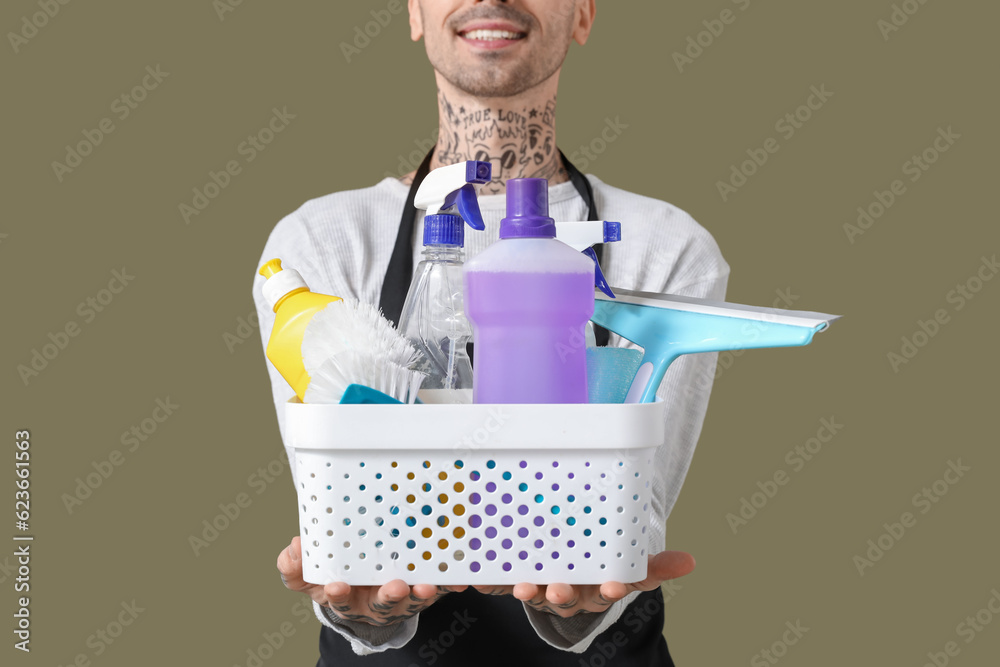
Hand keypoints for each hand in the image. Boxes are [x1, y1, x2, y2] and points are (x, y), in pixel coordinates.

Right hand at [277, 536, 466, 625]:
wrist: (368, 582)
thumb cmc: (339, 576)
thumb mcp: (312, 575)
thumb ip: (296, 566)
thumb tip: (292, 550)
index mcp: (344, 597)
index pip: (337, 598)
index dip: (337, 594)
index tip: (336, 586)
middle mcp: (373, 602)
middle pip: (381, 604)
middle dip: (388, 597)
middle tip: (394, 587)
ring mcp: (400, 597)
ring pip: (412, 599)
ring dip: (419, 592)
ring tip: (426, 585)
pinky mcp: (423, 588)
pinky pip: (437, 587)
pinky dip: (447, 583)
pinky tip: (458, 578)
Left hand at [474, 550, 694, 617]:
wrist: (560, 571)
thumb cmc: (595, 571)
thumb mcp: (626, 570)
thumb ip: (654, 566)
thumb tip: (690, 562)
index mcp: (596, 589)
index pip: (607, 591)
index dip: (610, 591)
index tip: (612, 587)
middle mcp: (567, 592)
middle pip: (564, 596)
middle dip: (560, 594)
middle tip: (558, 589)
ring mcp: (538, 588)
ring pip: (530, 591)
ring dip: (523, 590)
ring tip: (518, 586)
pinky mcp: (510, 578)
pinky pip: (496, 582)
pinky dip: (486, 580)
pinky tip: (475, 577)